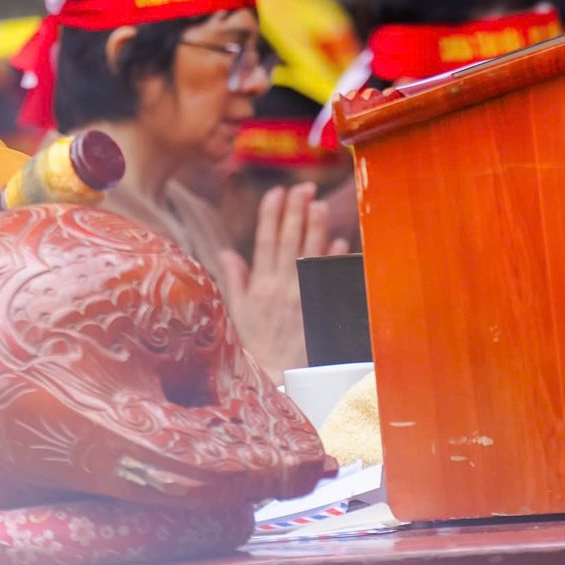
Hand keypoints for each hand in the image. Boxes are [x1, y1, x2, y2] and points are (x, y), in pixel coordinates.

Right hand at [218, 182, 348, 383]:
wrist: (280, 377)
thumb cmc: (257, 343)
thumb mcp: (238, 311)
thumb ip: (235, 279)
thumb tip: (227, 251)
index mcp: (260, 285)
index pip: (265, 241)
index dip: (270, 214)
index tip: (276, 191)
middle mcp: (282, 287)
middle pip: (289, 241)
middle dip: (295, 211)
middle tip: (303, 187)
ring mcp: (304, 297)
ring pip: (310, 254)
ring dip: (315, 227)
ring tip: (319, 203)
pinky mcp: (321, 308)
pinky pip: (328, 278)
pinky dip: (332, 258)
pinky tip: (337, 239)